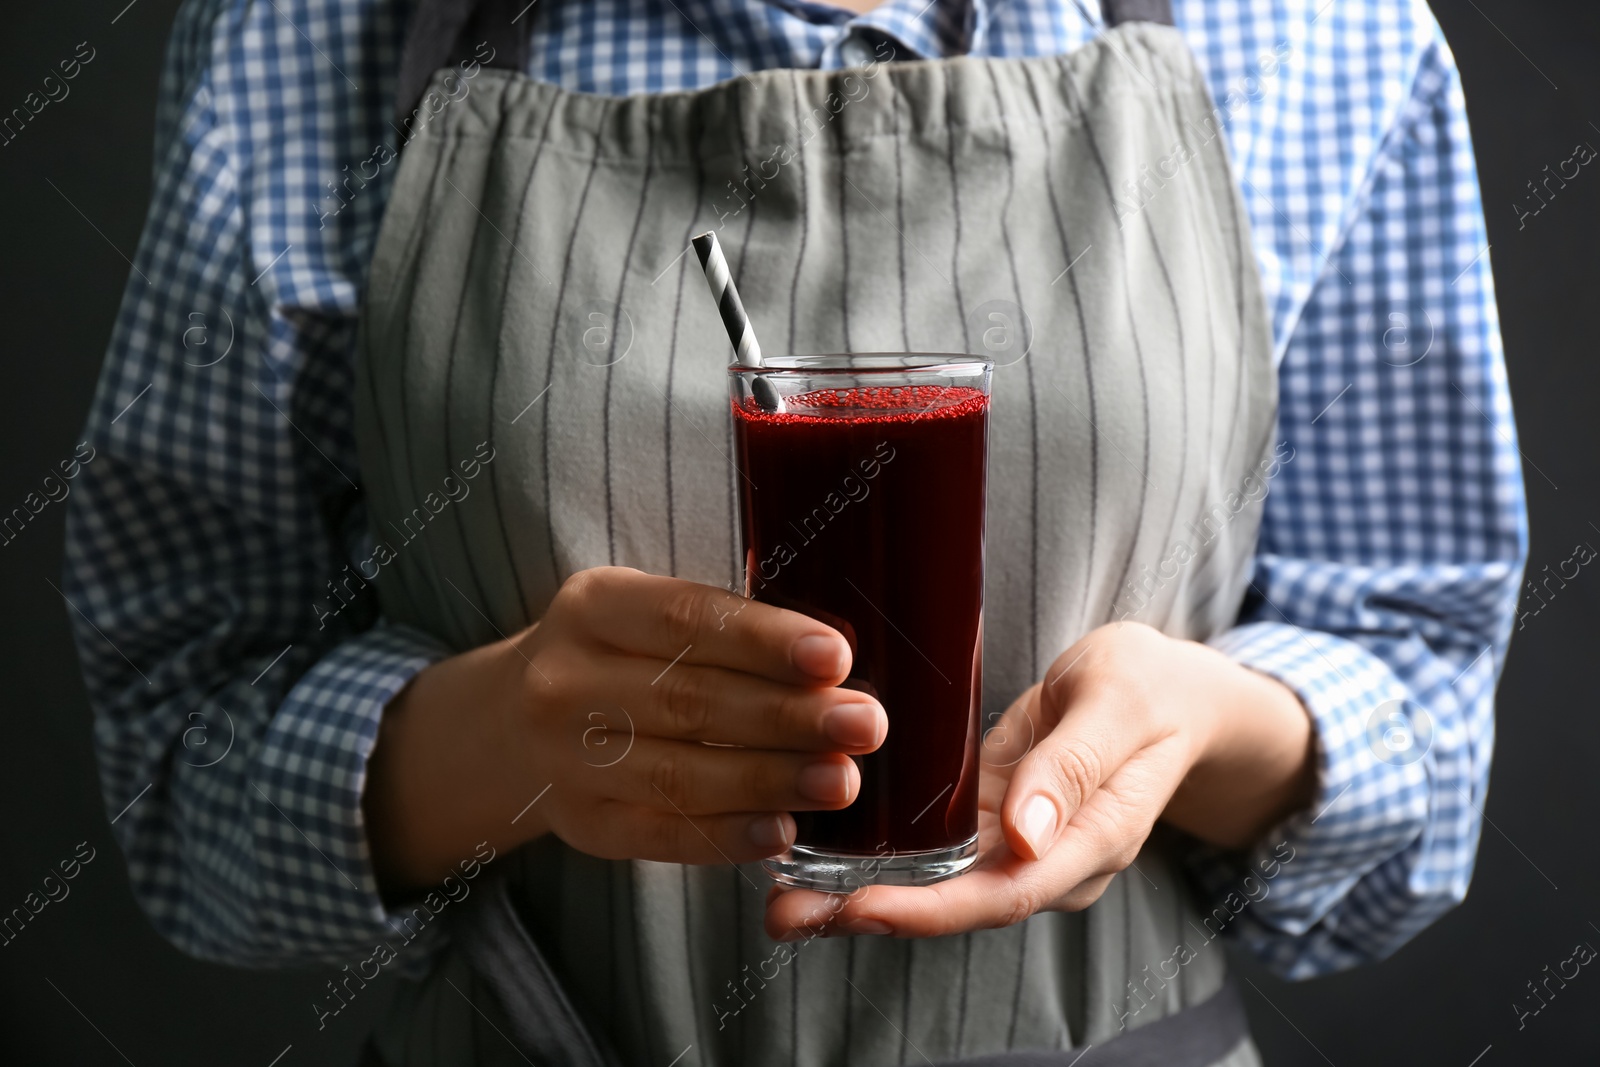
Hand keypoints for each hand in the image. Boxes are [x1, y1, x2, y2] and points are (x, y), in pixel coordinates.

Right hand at [364, 567, 886, 889]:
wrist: (513, 724)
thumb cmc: (621, 655)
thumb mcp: (646, 612)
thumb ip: (724, 627)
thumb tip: (836, 663)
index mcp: (592, 606)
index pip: (685, 619)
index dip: (763, 639)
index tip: (837, 656)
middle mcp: (564, 681)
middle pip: (690, 700)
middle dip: (788, 715)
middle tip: (865, 724)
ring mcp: (564, 759)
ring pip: (679, 773)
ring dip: (771, 779)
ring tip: (842, 780)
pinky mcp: (580, 824)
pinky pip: (659, 835)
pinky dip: (725, 837)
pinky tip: (782, 832)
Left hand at [763, 621, 1313, 939]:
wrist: (1171, 692)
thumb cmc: (1154, 688)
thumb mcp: (1119, 703)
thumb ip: (1073, 765)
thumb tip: (1024, 837)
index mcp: (1092, 839)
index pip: (1004, 893)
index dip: (927, 909)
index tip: (859, 907)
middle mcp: (1048, 858)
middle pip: (955, 903)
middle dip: (868, 914)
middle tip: (784, 913)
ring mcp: (1017, 842)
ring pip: (934, 882)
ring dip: (857, 892)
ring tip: (778, 896)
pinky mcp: (990, 816)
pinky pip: (931, 846)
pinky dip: (875, 853)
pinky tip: (817, 847)